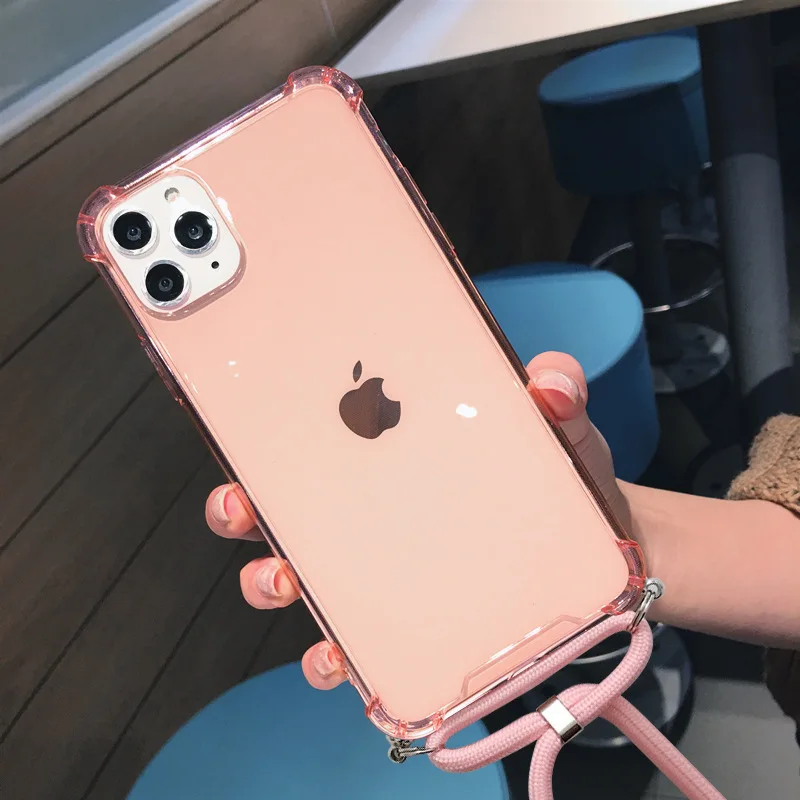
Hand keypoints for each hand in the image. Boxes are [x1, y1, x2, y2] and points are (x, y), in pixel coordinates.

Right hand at [205, 351, 625, 688]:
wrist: (603, 552)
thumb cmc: (559, 478)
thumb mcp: (559, 425)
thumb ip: (558, 390)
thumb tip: (547, 385)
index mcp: (391, 456)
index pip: (315, 439)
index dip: (264, 435)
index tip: (240, 427)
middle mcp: (370, 514)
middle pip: (282, 510)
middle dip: (240, 509)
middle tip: (240, 504)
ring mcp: (380, 574)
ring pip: (299, 580)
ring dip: (268, 580)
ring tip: (280, 578)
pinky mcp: (403, 632)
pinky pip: (352, 650)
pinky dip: (331, 657)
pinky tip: (338, 655)